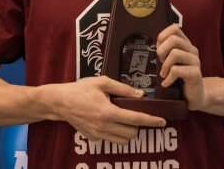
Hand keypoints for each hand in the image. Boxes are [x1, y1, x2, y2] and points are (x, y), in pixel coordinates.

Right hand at [47, 76, 165, 144]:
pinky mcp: (93, 138)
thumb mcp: (102, 83)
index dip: (151, 121)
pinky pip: (111, 139)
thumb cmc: (80, 89)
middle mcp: (103, 126)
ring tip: (123, 118)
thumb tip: (140, 95)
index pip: (135, 119)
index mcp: (107, 112)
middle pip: (132, 133)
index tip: (162, 122)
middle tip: (134, 113)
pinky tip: (110, 121)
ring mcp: (98, 134)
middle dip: (137, 125)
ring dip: (128, 131)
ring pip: (123, 140)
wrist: (60, 102)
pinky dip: (116, 133)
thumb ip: (122, 89)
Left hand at [157, 24, 206, 110]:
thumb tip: (156, 45)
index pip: (174, 29)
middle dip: (162, 50)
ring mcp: (195, 61)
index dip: (163, 36)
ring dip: (165, 65)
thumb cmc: (181, 77)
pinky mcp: (196, 74)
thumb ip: (167, 51)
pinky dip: (168, 78)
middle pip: (174, 39)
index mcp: (186, 44)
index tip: (159, 49)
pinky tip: (166, 83)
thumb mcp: (173, 61)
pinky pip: (177, 70)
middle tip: (161, 62)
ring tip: (164, 74)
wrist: (195, 95)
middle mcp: (192, 50)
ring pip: (175, 53)